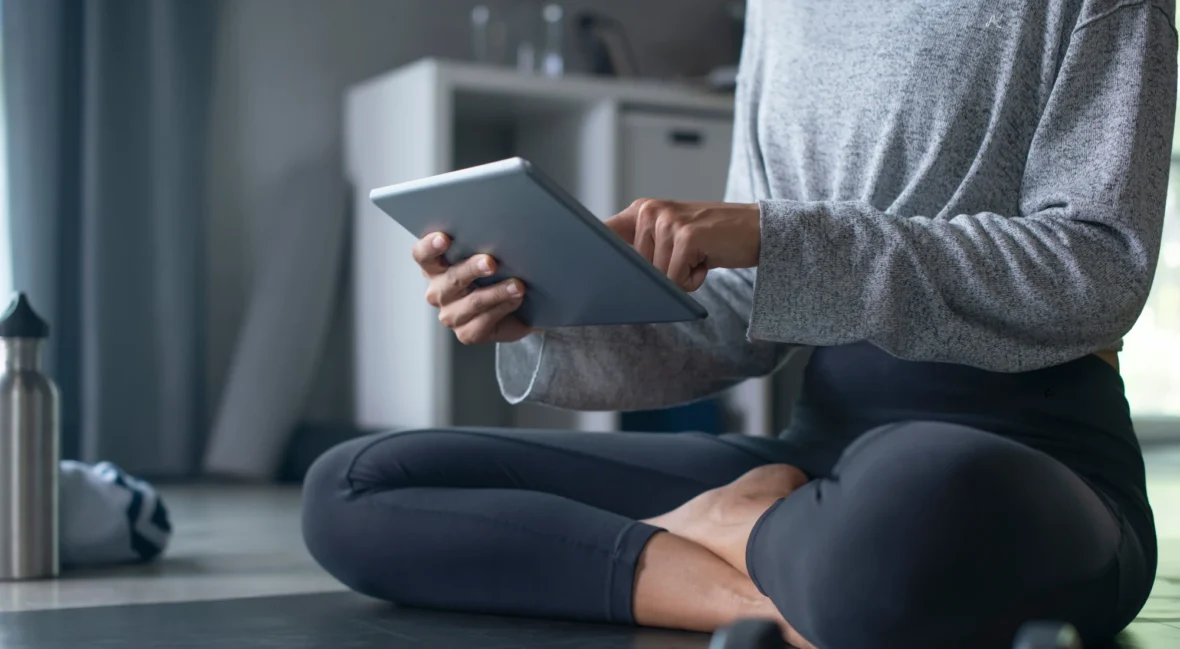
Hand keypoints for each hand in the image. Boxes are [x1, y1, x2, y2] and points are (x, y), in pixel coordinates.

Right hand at [412, 232, 533, 343]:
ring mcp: (450, 315)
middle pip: (451, 278)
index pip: (422, 255)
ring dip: (497, 292)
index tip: (444, 238)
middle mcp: (438, 292)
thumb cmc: (497, 276)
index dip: (430, 247)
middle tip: (491, 262)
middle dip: (472, 268)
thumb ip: (483, 247)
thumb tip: (501, 235)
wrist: (515, 310)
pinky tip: (516, 298)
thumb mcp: (487, 257)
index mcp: (435, 267)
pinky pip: (484, 320)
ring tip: (517, 285)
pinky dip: (503, 307)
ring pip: (472, 302)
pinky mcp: (466, 334)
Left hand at [604, 199, 760, 291]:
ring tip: (699, 256)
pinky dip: (695, 279)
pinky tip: (707, 260)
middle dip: (661, 275)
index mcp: (640, 211)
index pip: (604, 233)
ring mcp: (668, 222)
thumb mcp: (671, 236)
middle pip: (635, 269)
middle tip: (685, 257)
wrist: (756, 229)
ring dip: (681, 277)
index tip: (574, 263)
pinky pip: (677, 279)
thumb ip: (643, 248)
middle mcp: (650, 211)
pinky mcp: (687, 236)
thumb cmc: (711, 239)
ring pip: (658, 277)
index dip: (591, 253)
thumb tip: (612, 276)